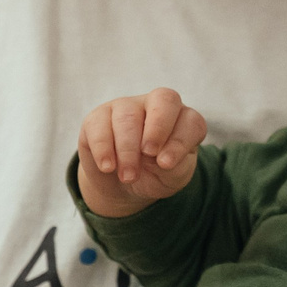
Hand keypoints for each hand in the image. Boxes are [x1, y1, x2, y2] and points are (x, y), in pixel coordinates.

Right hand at [77, 88, 207, 218]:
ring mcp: (125, 107)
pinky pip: (99, 125)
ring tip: (128, 177)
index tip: (166, 164)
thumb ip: (175, 167)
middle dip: (157, 128)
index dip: (180, 140)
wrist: (121, 186)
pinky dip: (104, 149)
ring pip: (128, 117)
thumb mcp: (172, 177)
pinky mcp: (97, 118)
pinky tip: (108, 167)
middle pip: (163, 99)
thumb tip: (160, 159)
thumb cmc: (154, 176)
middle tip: (148, 154)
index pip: (189, 119)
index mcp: (181, 119)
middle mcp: (155, 105)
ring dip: (128, 150)